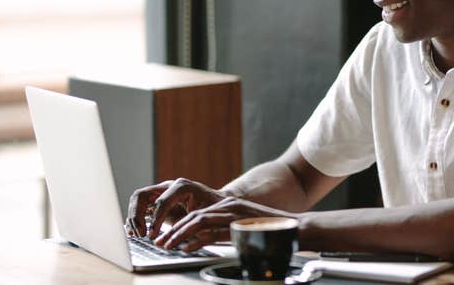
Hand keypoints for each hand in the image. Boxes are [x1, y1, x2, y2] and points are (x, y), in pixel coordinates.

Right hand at [126, 178, 227, 238]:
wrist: (216, 203)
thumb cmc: (213, 208)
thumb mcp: (205, 215)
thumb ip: (191, 222)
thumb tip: (179, 234)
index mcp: (181, 186)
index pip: (161, 201)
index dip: (155, 219)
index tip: (152, 235)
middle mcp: (168, 186)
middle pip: (142, 195)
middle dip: (137, 215)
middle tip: (141, 234)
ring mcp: (161, 192)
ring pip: (138, 200)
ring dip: (133, 217)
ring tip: (136, 235)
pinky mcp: (158, 201)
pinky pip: (141, 206)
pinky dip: (135, 218)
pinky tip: (133, 231)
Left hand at [153, 196, 295, 251]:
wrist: (292, 227)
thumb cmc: (268, 230)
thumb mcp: (240, 229)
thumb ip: (221, 232)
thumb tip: (199, 241)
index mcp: (227, 206)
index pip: (197, 213)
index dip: (179, 226)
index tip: (167, 237)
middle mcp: (228, 206)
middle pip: (193, 216)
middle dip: (174, 229)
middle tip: (160, 241)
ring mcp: (233, 213)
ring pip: (198, 221)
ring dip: (180, 234)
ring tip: (168, 245)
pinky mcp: (238, 223)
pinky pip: (212, 231)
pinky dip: (197, 240)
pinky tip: (187, 248)